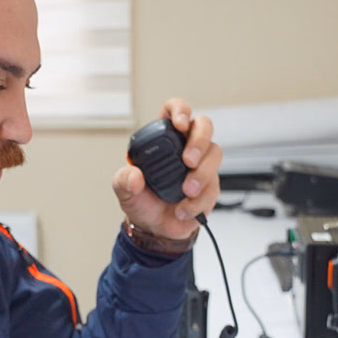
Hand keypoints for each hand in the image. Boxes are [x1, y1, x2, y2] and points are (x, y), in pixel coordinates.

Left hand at [112, 98, 222, 238]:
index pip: (175, 110)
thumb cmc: (142, 201)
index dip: (180, 110)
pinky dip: (198, 200)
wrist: (155, 228)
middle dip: (199, 140)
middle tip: (188, 160)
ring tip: (186, 191)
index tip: (179, 124)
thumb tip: (134, 176)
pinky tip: (183, 209)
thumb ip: (123, 181)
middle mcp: (184, 147)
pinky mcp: (210, 185)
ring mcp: (201, 164)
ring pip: (214, 154)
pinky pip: (213, 186)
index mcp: (163, 138)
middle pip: (204, 125)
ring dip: (202, 173)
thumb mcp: (124, 190)